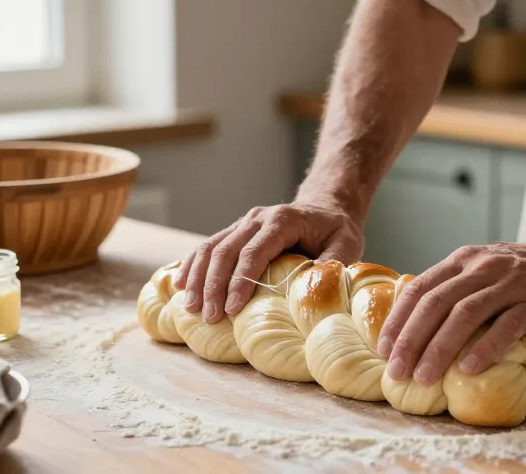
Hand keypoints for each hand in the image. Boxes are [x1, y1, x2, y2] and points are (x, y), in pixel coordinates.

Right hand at [173, 200, 363, 323]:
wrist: (325, 208)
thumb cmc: (336, 231)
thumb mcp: (346, 243)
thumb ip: (332, 263)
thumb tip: (313, 287)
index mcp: (281, 220)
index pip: (254, 252)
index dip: (240, 281)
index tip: (232, 309)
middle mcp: (256, 218)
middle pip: (225, 251)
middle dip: (213, 285)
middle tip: (209, 317)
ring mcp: (242, 224)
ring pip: (211, 248)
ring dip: (197, 279)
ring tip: (190, 308)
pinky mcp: (234, 233)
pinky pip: (208, 248)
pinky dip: (192, 267)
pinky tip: (180, 287)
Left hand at [377, 233, 525, 384]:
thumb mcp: (487, 271)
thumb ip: (458, 290)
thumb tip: (420, 328)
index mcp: (464, 261)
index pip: (419, 289)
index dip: (398, 320)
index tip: (383, 350)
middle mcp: (483, 267)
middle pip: (435, 304)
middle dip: (410, 340)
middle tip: (397, 372)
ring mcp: (511, 283)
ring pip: (465, 315)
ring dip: (439, 348)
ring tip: (424, 377)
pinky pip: (507, 325)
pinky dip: (485, 348)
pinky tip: (469, 369)